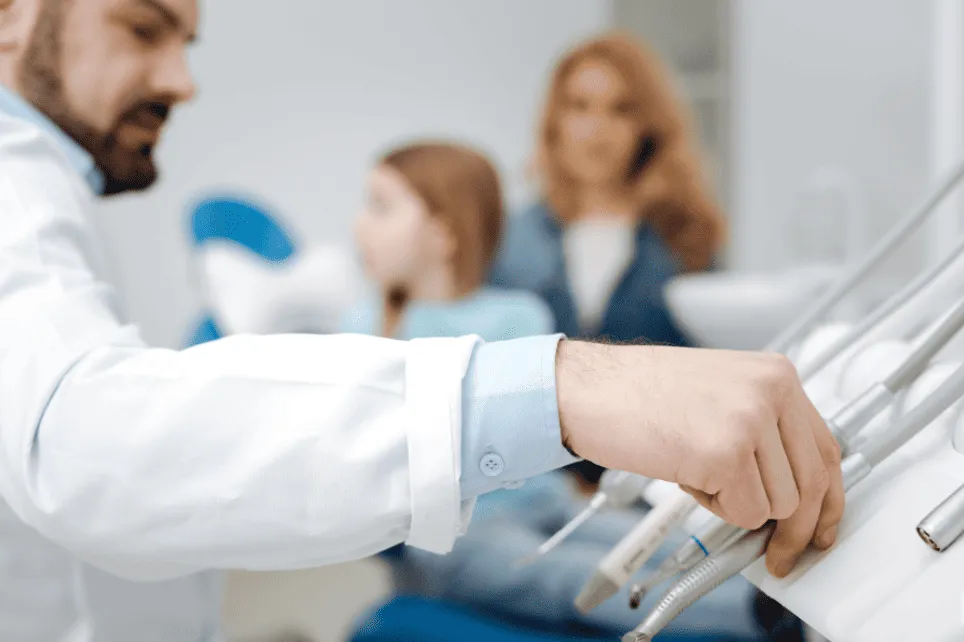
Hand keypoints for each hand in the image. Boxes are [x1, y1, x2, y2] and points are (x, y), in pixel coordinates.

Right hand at [555, 340, 843, 577]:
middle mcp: (771, 392)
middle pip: (811, 485)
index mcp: (776, 374)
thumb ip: (764, 430)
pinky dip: (712, 507)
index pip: (826, 448)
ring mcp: (750, 420)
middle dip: (796, 530)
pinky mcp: (725, 453)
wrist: (589, 388)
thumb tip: (793, 493)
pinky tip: (684, 470)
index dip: (829, 499)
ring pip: (777, 505)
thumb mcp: (720, 395)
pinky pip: (742, 513)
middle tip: (780, 555)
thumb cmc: (640, 393)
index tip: (823, 528)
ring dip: (737, 504)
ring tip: (696, 468)